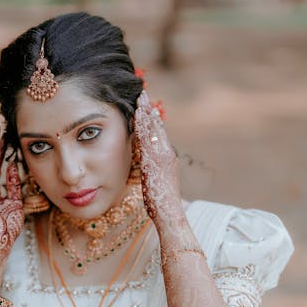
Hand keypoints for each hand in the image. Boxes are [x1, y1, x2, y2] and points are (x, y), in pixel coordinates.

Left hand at [133, 91, 180, 223]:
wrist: (169, 212)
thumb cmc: (161, 202)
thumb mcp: (156, 181)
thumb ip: (151, 170)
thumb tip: (145, 166)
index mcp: (167, 158)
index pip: (158, 134)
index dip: (151, 120)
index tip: (145, 107)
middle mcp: (167, 153)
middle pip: (157, 127)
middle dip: (149, 110)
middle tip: (142, 94)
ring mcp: (163, 155)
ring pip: (154, 129)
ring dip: (146, 112)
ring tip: (139, 98)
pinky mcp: (157, 159)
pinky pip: (149, 138)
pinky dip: (144, 124)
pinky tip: (138, 114)